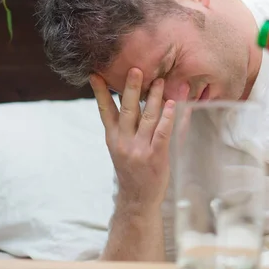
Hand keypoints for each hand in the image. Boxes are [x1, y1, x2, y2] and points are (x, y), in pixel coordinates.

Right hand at [90, 68, 175, 213]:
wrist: (138, 200)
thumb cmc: (132, 170)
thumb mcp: (120, 148)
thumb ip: (123, 126)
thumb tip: (128, 100)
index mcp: (113, 138)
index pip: (104, 111)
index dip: (101, 92)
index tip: (95, 74)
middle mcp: (123, 142)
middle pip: (127, 110)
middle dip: (131, 88)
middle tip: (136, 69)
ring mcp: (139, 150)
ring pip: (147, 118)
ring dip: (154, 97)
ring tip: (160, 80)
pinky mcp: (156, 157)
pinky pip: (163, 133)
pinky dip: (168, 118)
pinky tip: (172, 104)